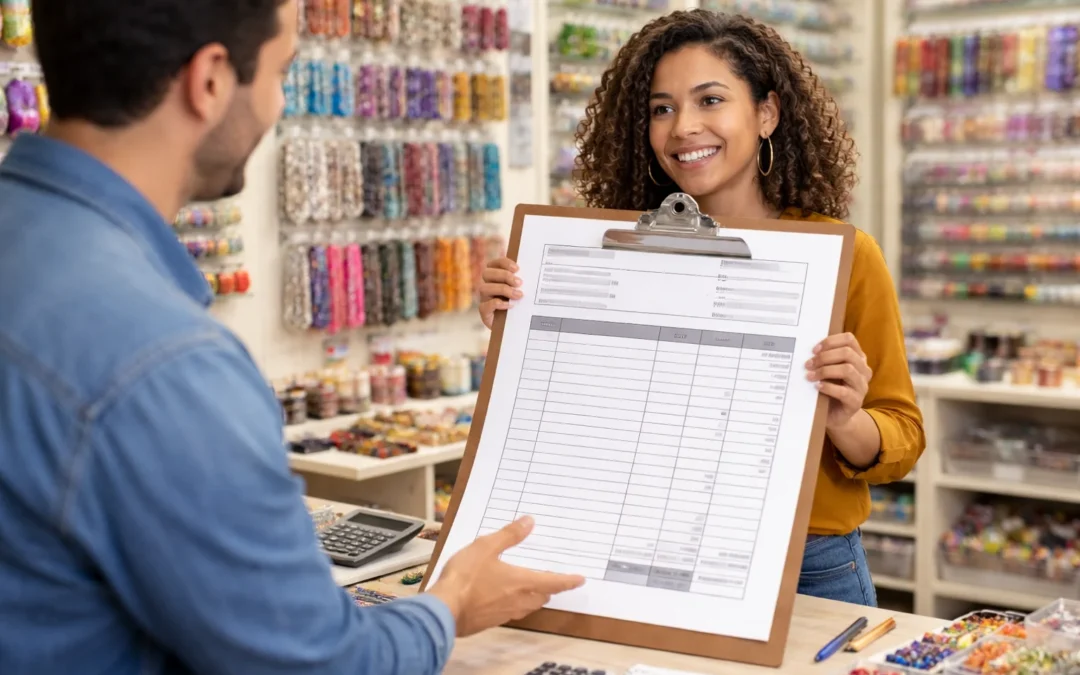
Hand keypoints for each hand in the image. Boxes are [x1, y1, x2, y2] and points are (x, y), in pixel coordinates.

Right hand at [426, 517, 584, 636]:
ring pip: (528, 607)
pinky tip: (504, 599)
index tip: (580, 580)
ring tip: (532, 589)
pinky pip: (511, 613)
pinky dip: (515, 604)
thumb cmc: (465, 577)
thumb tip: (529, 522)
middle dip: (550, 589)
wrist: (445, 610)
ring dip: (534, 598)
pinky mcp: (490, 621)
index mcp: (521, 582)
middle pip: (542, 596)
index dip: (569, 581)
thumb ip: (509, 535)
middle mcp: (518, 600)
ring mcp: (504, 613)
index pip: (553, 582)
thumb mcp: (486, 546)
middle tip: (553, 581)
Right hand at [478, 257, 521, 329]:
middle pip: (487, 273)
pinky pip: (485, 305)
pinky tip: (510, 305)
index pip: (494, 264)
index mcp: (495, 278)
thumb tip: (539, 273)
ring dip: (502, 289)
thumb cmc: (520, 307)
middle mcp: (488, 286)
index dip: (503, 263)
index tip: (517, 268)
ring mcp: (484, 299)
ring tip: (518, 295)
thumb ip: (524, 283)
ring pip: (484, 288)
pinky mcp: (484, 312)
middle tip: (519, 283)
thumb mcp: (523, 292)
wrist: (515, 327)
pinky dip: (497, 304)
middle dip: (504, 276)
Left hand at [805, 332, 871, 428]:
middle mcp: (863, 370)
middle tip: (808, 364)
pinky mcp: (856, 402)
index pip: (849, 340)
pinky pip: (844, 392)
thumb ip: (823, 359)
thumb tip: (805, 349)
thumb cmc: (829, 389)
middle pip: (847, 353)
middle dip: (824, 357)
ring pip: (848, 370)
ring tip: (810, 376)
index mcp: (857, 358)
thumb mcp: (827, 371)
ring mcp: (862, 387)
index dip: (831, 341)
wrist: (834, 416)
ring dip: (825, 371)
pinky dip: (828, 387)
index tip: (814, 349)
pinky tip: (817, 387)